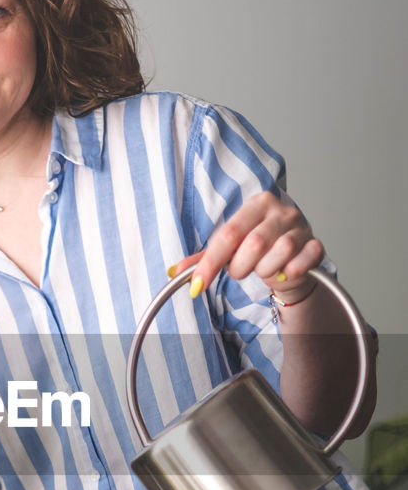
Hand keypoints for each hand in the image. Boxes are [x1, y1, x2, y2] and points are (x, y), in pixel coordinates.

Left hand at [169, 192, 323, 299]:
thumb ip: (204, 259)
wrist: (291, 262)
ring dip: (264, 271)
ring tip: (263, 269)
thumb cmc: (259, 252)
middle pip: (254, 244)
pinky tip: (283, 273)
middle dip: (240, 267)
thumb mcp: (230, 250)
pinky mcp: (316, 246)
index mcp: (258, 203)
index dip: (211, 263)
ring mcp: (302, 227)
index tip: (197, 286)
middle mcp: (282, 210)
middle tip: (240, 271)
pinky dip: (287, 275)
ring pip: (279, 255)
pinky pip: (299, 264)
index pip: (229, 233)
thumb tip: (174, 271)